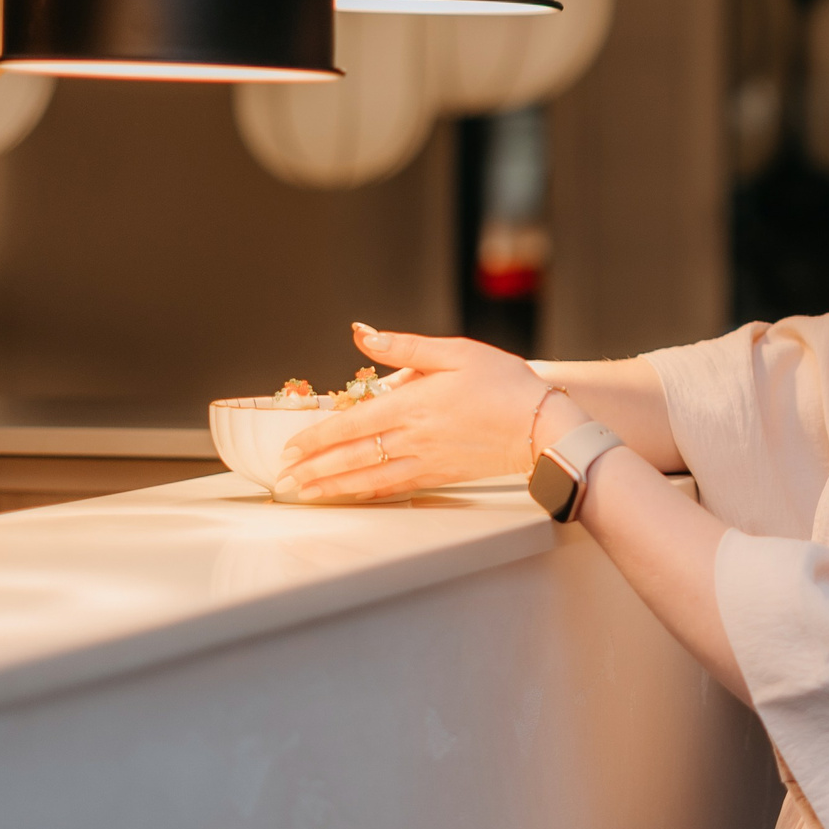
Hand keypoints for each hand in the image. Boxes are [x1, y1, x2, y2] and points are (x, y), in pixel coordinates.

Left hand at [274, 323, 585, 504]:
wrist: (543, 426)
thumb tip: (363, 334)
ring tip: (306, 492)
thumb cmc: (504, 385)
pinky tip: (353, 495)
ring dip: (333, 486)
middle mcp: (414, 438)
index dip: (318, 437)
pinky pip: (396, 487)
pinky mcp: (441, 475)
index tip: (292, 447)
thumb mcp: (454, 351)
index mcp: (413, 404)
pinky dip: (368, 493)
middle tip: (285, 478)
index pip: (352, 424)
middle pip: (353, 456)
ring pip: (369, 477)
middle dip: (314, 469)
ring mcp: (426, 461)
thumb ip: (403, 347)